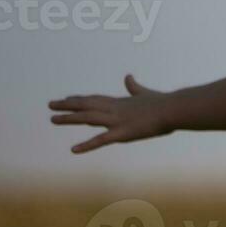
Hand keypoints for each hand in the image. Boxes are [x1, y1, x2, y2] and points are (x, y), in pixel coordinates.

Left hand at [48, 74, 172, 153]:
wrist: (175, 109)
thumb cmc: (165, 103)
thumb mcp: (146, 93)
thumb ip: (134, 87)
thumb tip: (127, 76)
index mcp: (120, 102)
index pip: (95, 99)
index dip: (79, 100)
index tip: (66, 99)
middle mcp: (114, 109)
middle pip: (86, 106)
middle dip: (68, 105)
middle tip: (51, 105)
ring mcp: (117, 121)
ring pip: (88, 118)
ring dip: (69, 119)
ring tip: (53, 119)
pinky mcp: (123, 133)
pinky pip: (101, 140)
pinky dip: (87, 145)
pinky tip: (74, 150)